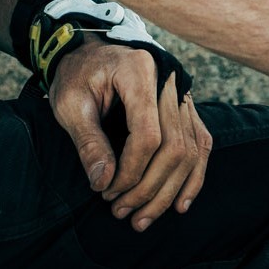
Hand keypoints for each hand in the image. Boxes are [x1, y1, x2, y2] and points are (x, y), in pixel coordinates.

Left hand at [47, 38, 211, 231]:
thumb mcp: (69, 103)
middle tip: (122, 212)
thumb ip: (88, 142)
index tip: (108, 191)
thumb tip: (104, 183)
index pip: (148, 134)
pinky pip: (199, 143)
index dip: (132, 170)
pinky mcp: (183, 105)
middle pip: (174, 146)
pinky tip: (179, 203)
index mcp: (138, 71)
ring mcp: (179, 92)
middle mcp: (167, 80)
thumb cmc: (76, 74)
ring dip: (169, 190)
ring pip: (190, 150)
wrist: (86, 51)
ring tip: (143, 217)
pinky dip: (192, 176)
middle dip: (149, 188)